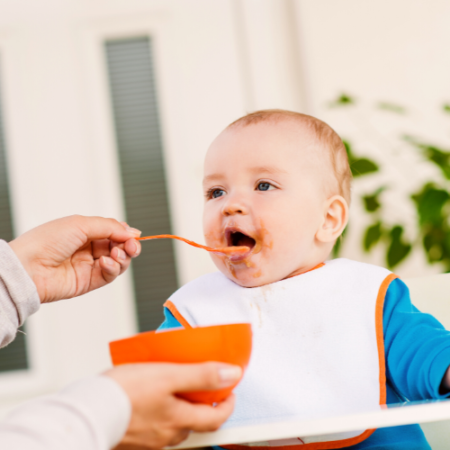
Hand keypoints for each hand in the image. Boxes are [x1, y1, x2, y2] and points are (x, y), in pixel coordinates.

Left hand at [8, 215, 141, 302]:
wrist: (28, 267)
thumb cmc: (46, 241)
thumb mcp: (81, 224)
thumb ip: (110, 227)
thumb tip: (131, 232)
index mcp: (83, 231)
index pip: (113, 232)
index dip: (125, 234)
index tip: (134, 235)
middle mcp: (87, 248)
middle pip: (118, 247)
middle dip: (128, 246)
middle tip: (132, 246)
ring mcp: (87, 266)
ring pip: (117, 262)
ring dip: (122, 257)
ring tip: (117, 254)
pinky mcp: (88, 282)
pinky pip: (109, 275)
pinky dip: (112, 268)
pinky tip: (105, 262)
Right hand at [106, 362, 240, 449]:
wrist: (87, 411)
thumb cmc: (126, 393)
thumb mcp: (169, 376)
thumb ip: (201, 376)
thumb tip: (231, 374)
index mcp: (178, 420)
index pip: (215, 419)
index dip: (227, 405)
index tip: (229, 391)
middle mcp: (166, 435)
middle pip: (194, 424)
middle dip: (203, 407)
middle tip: (203, 389)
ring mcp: (148, 440)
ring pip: (173, 427)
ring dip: (180, 411)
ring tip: (175, 390)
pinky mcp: (132, 439)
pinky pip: (154, 428)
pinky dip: (159, 415)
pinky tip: (149, 401)